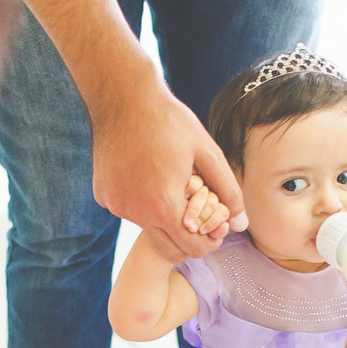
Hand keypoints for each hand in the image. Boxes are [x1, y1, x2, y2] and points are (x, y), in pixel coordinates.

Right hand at [91, 79, 243, 262]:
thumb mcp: (207, 153)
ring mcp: (117, 205)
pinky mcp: (104, 196)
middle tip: (199, 216)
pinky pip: (129, 210)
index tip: (215, 228)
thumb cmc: (169, 122)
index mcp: (164, 206)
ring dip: (163, 218)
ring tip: (171, 187)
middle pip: (168, 249)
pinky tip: (146, 176)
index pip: (191, 249)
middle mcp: (136, 213)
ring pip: (148, 228)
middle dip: (188, 239)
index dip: (209, 242)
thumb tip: (242, 224)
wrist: (123, 98)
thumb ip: (228, 191)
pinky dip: (141, 203)